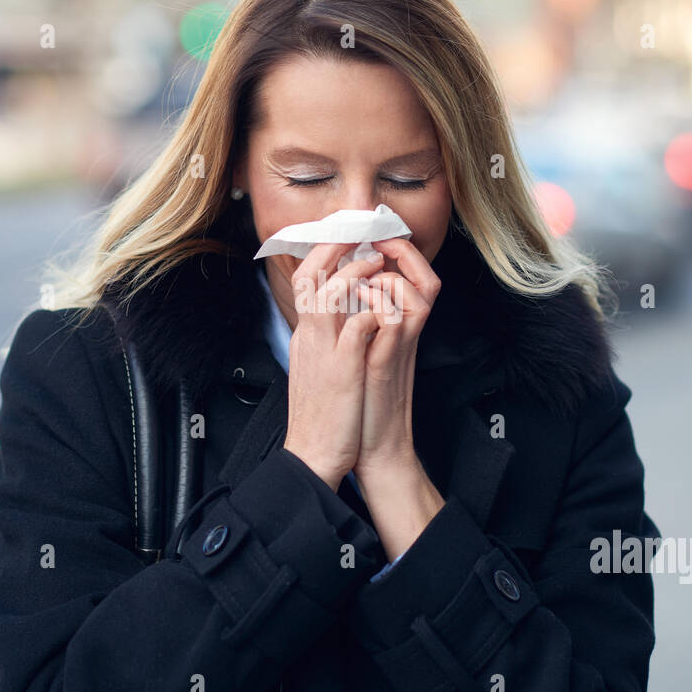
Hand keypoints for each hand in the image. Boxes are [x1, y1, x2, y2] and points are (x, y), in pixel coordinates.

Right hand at [282, 242, 385, 489]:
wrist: (314, 457)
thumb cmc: (326, 417)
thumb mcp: (320, 371)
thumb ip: (328, 342)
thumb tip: (347, 317)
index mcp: (305, 337)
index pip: (306, 281)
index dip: (326, 255)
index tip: (348, 241)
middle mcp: (309, 338)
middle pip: (309, 276)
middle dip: (334, 248)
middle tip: (360, 235)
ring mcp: (324, 351)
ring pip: (329, 293)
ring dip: (356, 272)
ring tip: (376, 264)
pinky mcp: (343, 369)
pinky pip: (358, 325)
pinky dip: (373, 308)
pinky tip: (386, 305)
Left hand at [351, 237, 441, 475]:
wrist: (370, 447)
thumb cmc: (363, 402)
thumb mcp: (361, 352)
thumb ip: (362, 321)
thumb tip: (346, 290)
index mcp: (398, 327)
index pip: (415, 278)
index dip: (400, 253)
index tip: (373, 239)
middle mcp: (406, 334)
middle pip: (428, 278)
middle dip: (404, 253)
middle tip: (378, 246)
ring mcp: (399, 347)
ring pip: (417, 294)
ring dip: (389, 279)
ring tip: (364, 279)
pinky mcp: (387, 362)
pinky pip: (396, 319)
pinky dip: (377, 304)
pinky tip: (357, 305)